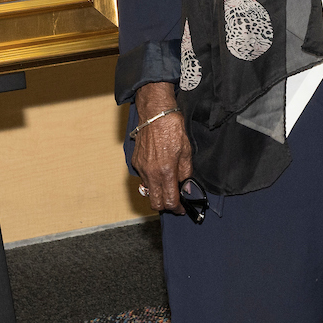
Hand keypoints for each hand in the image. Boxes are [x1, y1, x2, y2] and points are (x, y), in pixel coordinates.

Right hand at [130, 82, 194, 215]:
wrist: (155, 113)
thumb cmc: (172, 128)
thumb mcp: (186, 151)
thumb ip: (186, 173)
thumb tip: (186, 187)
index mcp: (166, 171)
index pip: (169, 201)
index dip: (177, 208)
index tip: (181, 208)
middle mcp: (151, 173)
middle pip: (155, 202)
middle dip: (165, 205)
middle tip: (174, 200)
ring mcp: (141, 168)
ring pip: (148, 191)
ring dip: (158, 192)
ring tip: (168, 183)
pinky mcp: (135, 162)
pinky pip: (143, 178)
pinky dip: (152, 179)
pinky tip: (160, 170)